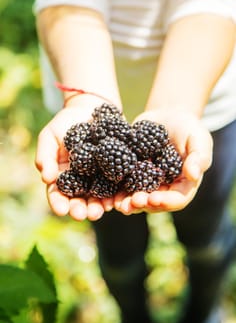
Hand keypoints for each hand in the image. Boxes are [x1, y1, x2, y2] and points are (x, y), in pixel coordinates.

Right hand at [35, 95, 114, 220]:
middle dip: (80, 209)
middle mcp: (82, 181)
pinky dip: (117, 192)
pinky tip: (117, 198)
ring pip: (99, 196)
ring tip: (100, 211)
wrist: (90, 108)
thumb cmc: (65, 123)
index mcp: (63, 176)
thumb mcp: (49, 136)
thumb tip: (46, 178)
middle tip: (82, 214)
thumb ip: (46, 156)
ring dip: (98, 206)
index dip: (59, 203)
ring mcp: (99, 177)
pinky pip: (117, 184)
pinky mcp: (116, 170)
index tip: (61, 210)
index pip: (58, 194)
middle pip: (79, 200)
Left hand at [114, 108, 212, 213]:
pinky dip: (115, 190)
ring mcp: (146, 182)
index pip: (177, 199)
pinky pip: (123, 184)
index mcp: (183, 183)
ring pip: (136, 198)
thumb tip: (194, 174)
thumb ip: (199, 156)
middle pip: (154, 203)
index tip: (154, 198)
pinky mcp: (131, 173)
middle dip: (142, 204)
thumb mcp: (198, 138)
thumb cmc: (187, 128)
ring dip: (127, 203)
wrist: (166, 116)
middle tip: (132, 202)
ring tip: (117, 203)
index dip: (166, 201)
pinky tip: (106, 193)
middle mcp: (164, 187)